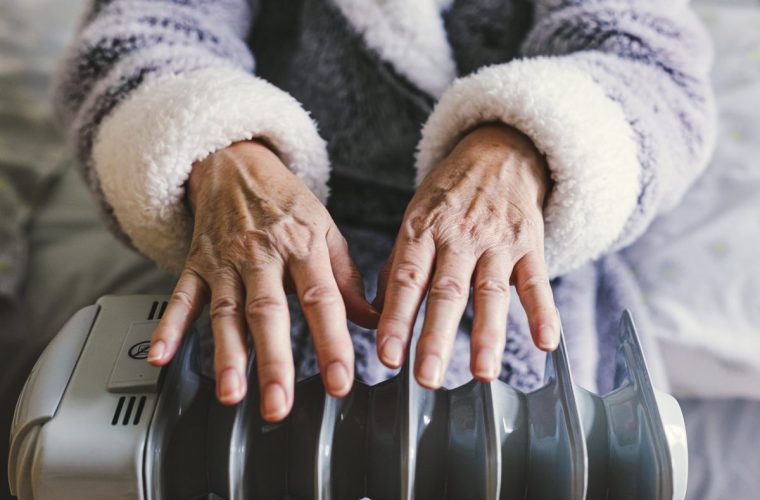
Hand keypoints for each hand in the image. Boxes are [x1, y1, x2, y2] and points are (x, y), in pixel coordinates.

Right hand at [148, 140, 377, 420]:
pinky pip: (180, 297)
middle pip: (269, 313)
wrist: (234, 163)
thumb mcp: (325, 230)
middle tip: (279, 405)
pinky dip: (168, 327)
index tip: (340, 381)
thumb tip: (374, 319)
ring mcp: (225, 260)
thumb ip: (347, 279)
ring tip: (231, 394)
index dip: (332, 343)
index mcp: (302, 246)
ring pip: (225, 311)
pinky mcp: (195, 263)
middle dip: (274, 362)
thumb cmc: (285, 203)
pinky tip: (160, 356)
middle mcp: (262, 254)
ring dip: (226, 355)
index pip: (322, 301)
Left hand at [375, 123, 559, 388]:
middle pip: (446, 292)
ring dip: (488, 335)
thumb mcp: (414, 218)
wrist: (498, 151)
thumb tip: (375, 317)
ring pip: (491, 291)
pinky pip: (537, 280)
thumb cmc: (449, 194)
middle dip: (436, 338)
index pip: (406, 281)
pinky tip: (545, 342)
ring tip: (483, 374)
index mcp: (422, 230)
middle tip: (426, 377)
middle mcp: (458, 236)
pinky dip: (542, 312)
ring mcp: (496, 240)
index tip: (387, 357)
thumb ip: (398, 267)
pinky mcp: (529, 243)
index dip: (396, 320)